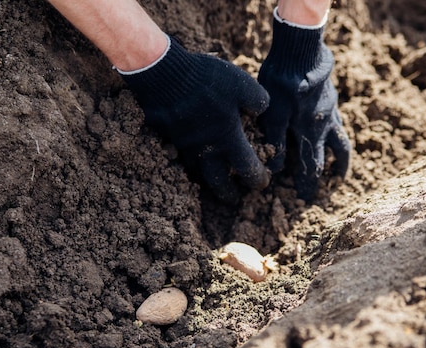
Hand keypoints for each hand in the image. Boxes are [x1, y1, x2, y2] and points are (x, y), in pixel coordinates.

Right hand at [122, 37, 270, 202]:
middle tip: (235, 196)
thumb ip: (258, 100)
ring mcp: (184, 146)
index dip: (257, 178)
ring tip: (214, 179)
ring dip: (208, 180)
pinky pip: (181, 159)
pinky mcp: (168, 139)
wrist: (162, 73)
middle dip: (229, 194)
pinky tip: (193, 157)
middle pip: (219, 184)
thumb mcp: (241, 83)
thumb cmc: (205, 78)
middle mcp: (205, 149)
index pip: (247, 169)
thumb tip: (262, 111)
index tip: (262, 181)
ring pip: (198, 174)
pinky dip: (191, 163)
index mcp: (227, 138)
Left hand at [258, 14, 350, 200]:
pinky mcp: (333, 100)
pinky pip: (339, 126)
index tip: (303, 198)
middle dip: (325, 177)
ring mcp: (331, 112)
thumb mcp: (271, 112)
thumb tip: (274, 169)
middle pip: (330, 158)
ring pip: (341, 143)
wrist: (302, 51)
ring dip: (340, 161)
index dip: (306, 184)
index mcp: (309, 133)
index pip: (309, 166)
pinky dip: (337, 139)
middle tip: (324, 191)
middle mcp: (324, 126)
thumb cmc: (282, 81)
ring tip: (338, 174)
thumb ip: (273, 140)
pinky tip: (332, 140)